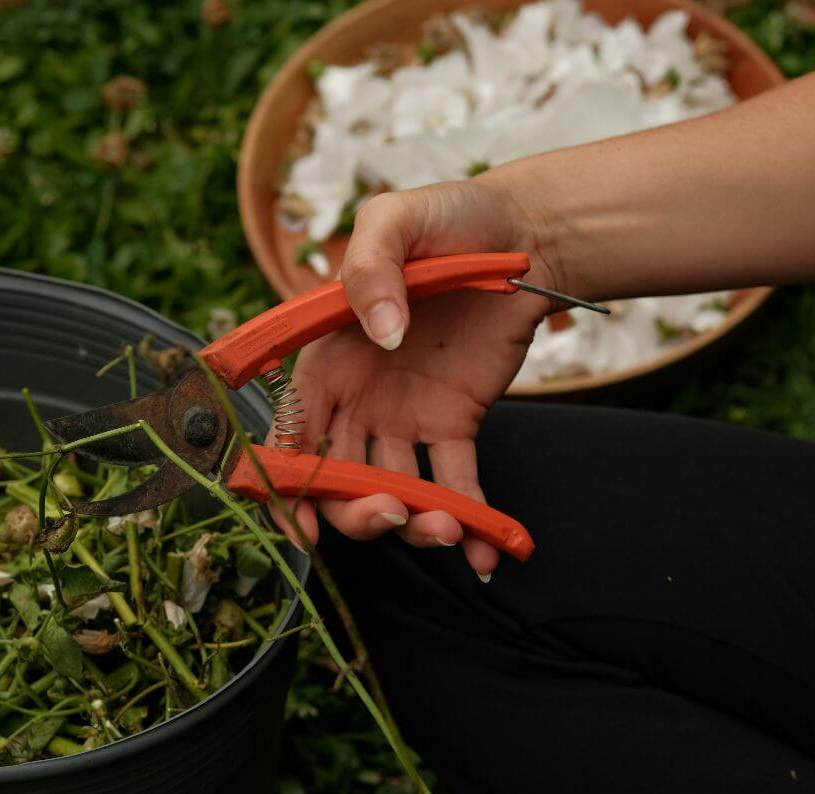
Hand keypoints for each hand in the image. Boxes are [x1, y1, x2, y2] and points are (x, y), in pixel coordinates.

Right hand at [270, 174, 560, 579]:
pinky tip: (485, 555)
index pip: (292, 431)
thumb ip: (372, 266)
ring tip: (449, 531)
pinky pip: (455, 483)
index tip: (303, 526)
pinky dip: (468, 521)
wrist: (525, 234)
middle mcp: (357, 396)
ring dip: (412, 525)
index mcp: (326, 355)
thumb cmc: (449, 217)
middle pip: (339, 476)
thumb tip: (379, 331)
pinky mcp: (454, 424)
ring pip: (393, 490)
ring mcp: (404, 415)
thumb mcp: (396, 219)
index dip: (289, 484)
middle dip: (357, 511)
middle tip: (392, 514)